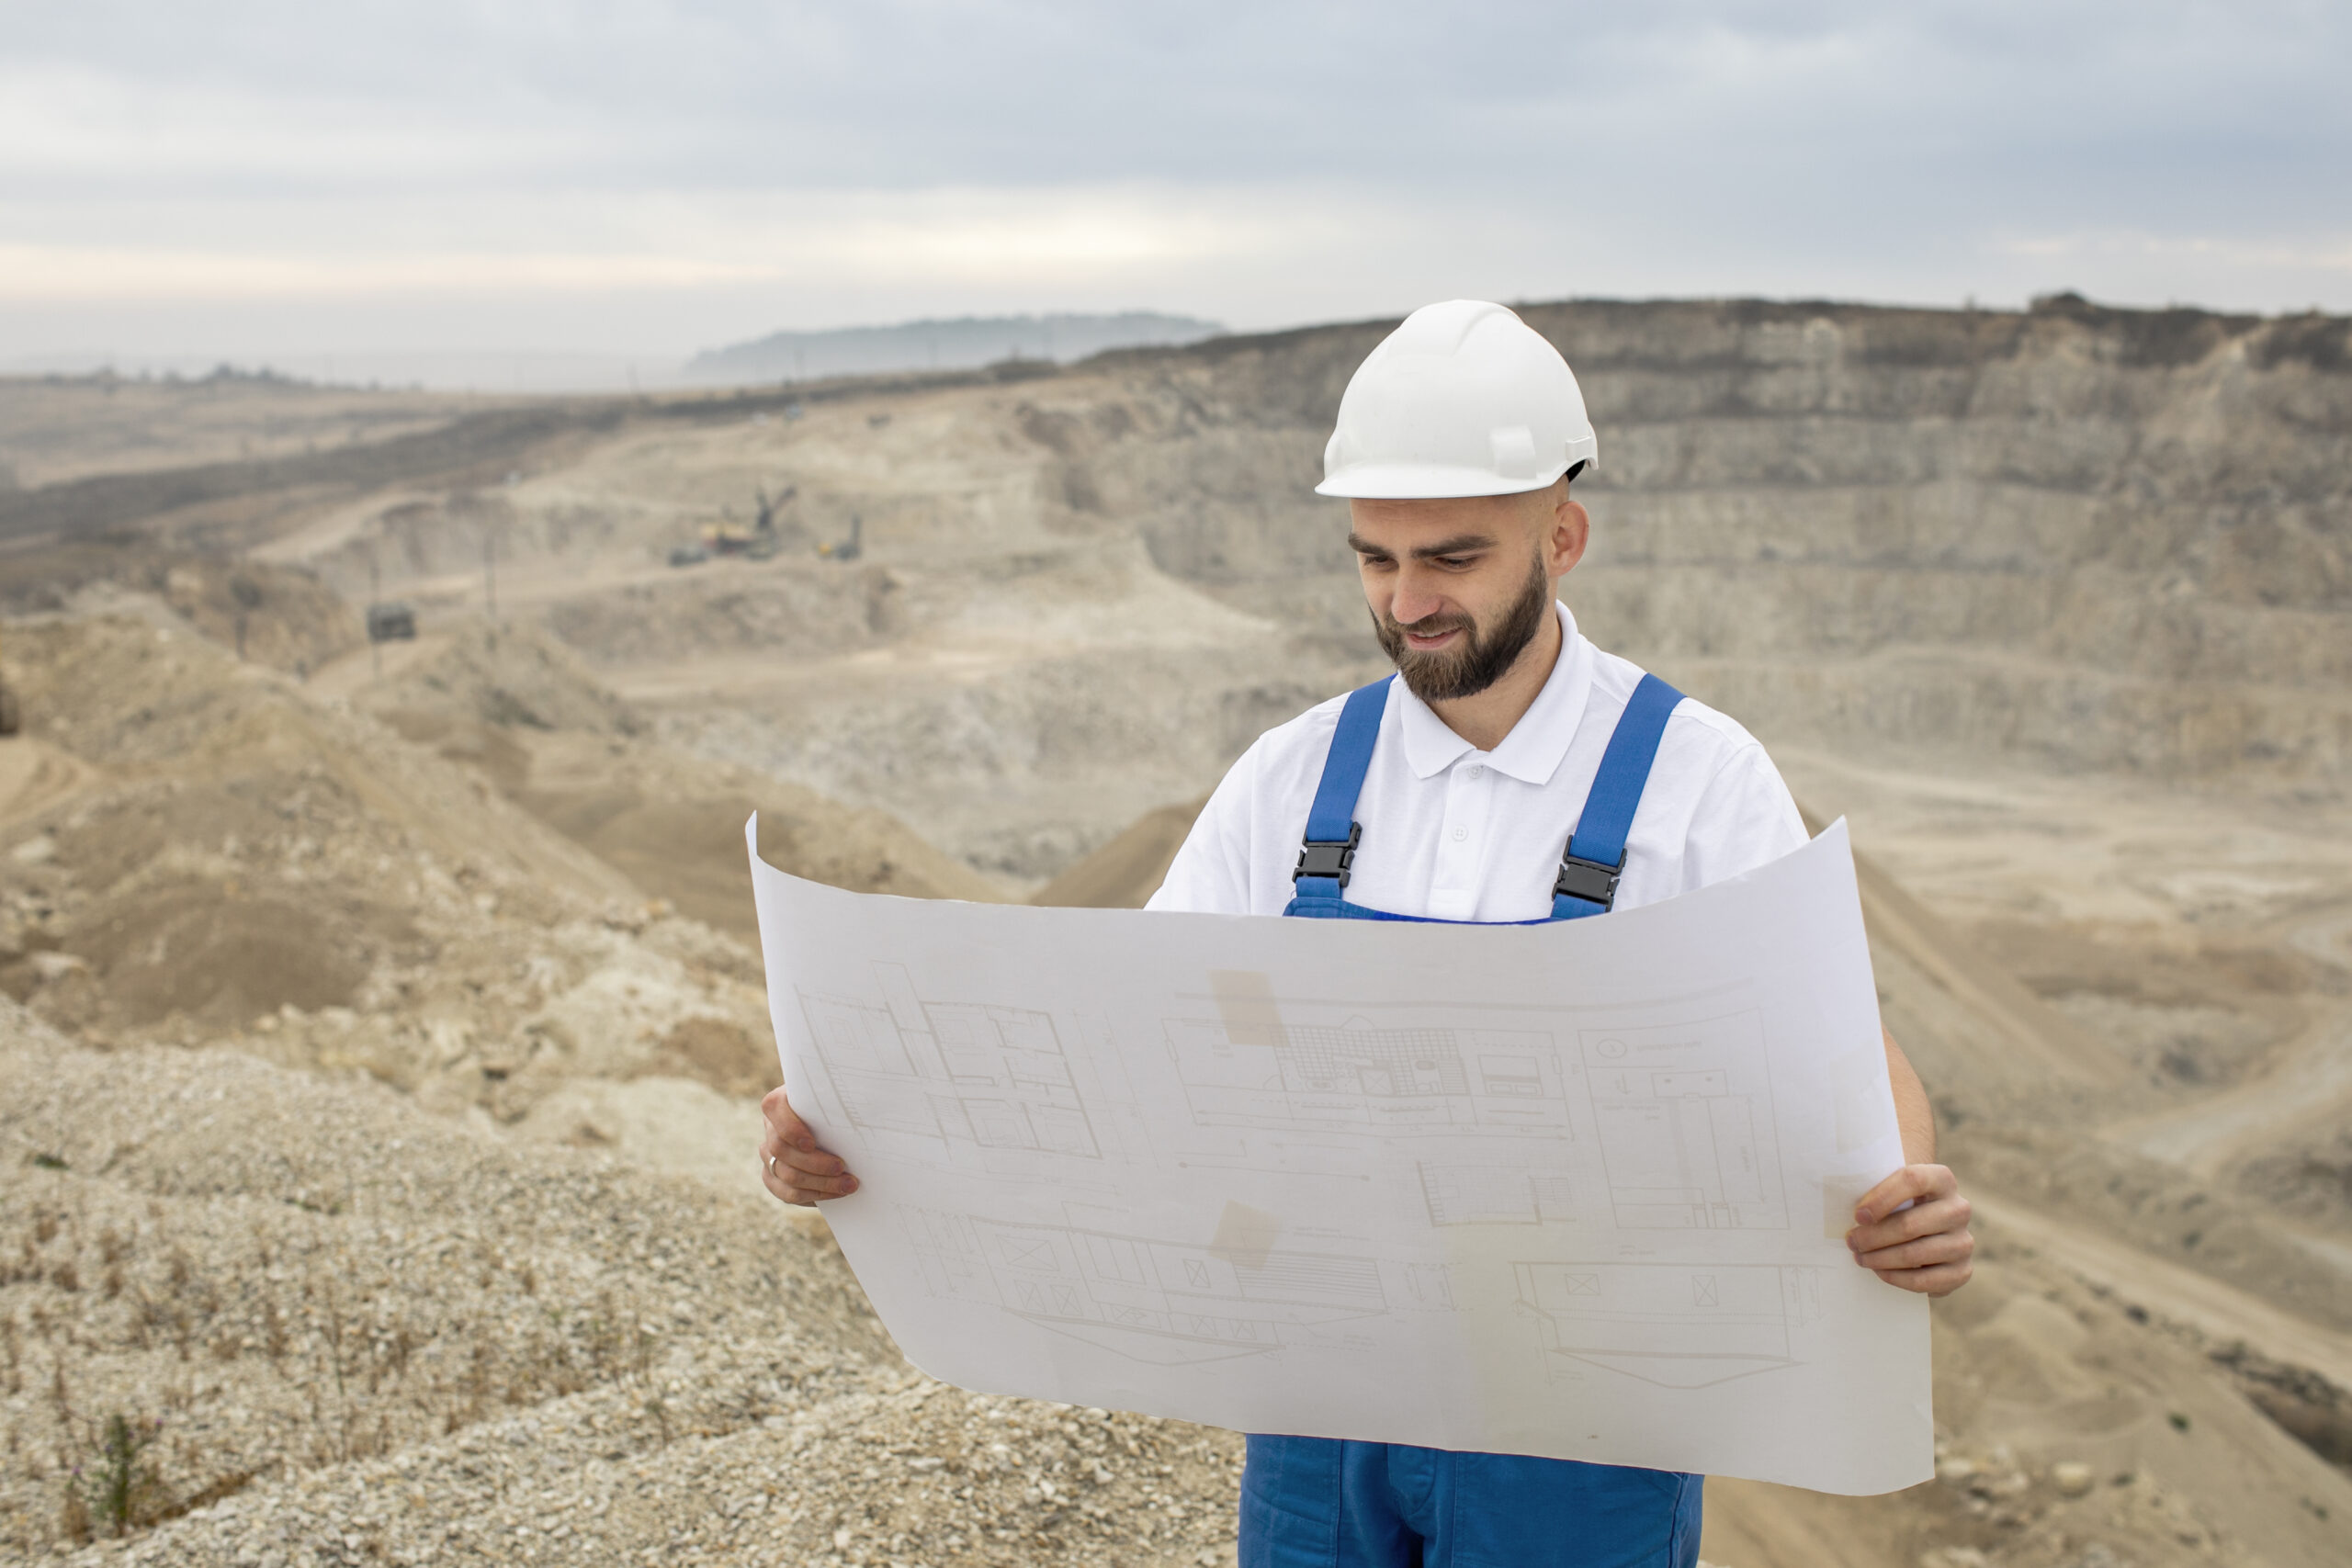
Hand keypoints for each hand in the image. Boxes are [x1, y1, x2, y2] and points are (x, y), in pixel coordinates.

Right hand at [758, 1086, 858, 1206]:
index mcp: (780, 1103)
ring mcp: (769, 1155)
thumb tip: (869, 1101)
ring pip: (787, 1175)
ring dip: (820, 1183)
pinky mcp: (774, 1177)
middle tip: (842, 1167)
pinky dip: (814, 1194)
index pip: (774, 1111)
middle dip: (814, 1163)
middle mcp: (770, 1128)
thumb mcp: (839, 1098)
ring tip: (848, 1184)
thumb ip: (842, 1097)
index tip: (811, 1143)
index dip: (790, 1129)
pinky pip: (787, 1193)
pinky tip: (835, 1193)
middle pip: (781, 1149)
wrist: (835, 1128)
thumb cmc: (838, 1107)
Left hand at [1847, 1164, 1972, 1296]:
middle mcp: (1959, 1209)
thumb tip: (1839, 1198)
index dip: (1882, 1198)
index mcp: (1941, 1179)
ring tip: (1860, 1257)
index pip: (1913, 1180)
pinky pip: (1925, 1280)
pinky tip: (1880, 1272)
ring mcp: (1963, 1241)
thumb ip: (1872, 1186)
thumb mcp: (1889, 1189)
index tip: (1858, 1216)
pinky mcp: (1962, 1270)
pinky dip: (1897, 1278)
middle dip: (1873, 1236)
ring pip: (1915, 1253)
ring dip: (1881, 1259)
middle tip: (1851, 1241)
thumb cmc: (1896, 1205)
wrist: (1925, 1232)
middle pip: (1910, 1224)